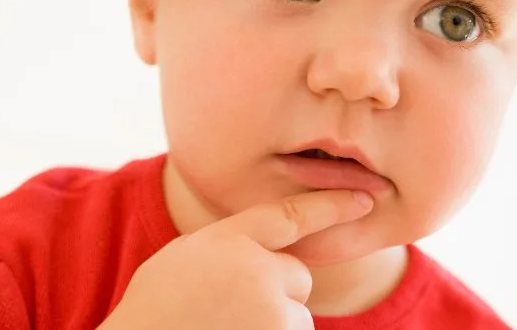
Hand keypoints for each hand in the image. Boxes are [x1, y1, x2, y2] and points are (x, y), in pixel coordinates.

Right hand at [99, 189, 373, 329]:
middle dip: (275, 295)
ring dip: (271, 327)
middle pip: (296, 277)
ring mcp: (272, 311)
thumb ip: (226, 249)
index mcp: (228, 239)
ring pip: (295, 318)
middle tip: (226, 311)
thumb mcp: (180, 262)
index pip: (290, 215)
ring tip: (221, 329)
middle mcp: (257, 268)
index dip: (330, 205)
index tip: (365, 199)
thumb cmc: (150, 314)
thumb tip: (263, 254)